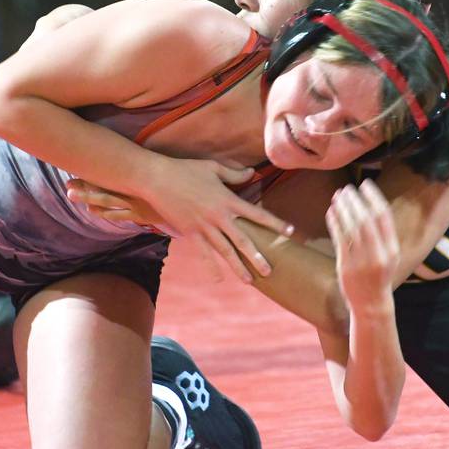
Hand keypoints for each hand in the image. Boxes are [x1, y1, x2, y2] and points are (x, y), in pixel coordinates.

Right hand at [68, 157, 293, 282]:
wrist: (158, 179)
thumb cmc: (185, 169)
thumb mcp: (213, 167)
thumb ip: (234, 173)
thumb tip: (252, 173)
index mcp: (228, 199)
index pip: (257, 214)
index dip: (275, 223)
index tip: (291, 231)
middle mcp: (219, 216)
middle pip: (243, 240)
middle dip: (257, 256)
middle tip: (270, 270)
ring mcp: (204, 227)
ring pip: (225, 251)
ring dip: (238, 267)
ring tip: (249, 281)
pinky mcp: (190, 233)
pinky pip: (203, 253)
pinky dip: (210, 267)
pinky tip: (218, 279)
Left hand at [325, 180, 398, 310]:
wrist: (371, 303)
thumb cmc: (379, 276)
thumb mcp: (389, 256)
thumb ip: (382, 235)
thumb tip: (370, 205)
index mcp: (392, 249)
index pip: (383, 216)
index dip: (373, 196)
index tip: (365, 184)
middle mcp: (378, 253)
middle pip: (365, 218)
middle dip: (355, 200)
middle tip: (347, 188)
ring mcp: (362, 260)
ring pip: (351, 226)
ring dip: (343, 208)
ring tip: (338, 196)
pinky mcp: (346, 265)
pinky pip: (338, 238)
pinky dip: (334, 222)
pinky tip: (331, 211)